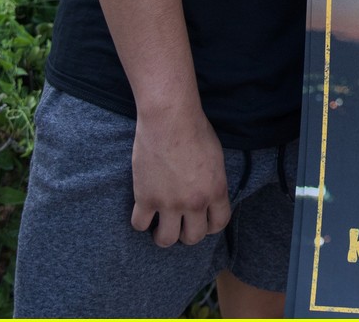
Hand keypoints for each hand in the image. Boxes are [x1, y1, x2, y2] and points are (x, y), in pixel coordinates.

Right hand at [131, 104, 230, 246]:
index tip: (202, 221)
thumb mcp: (216, 158)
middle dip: (187, 233)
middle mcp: (194, 202)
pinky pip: (140, 225)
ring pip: (166, 240)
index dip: (210, 226)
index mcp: (216, 190)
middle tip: (180, 224)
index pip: (219, 225)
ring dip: (164, 235)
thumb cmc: (196, 130)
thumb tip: (209, 197)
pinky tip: (144, 211)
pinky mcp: (145, 198)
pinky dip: (142, 221)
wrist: (170, 118)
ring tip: (161, 225)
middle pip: (193, 238)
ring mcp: (169, 203)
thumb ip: (213, 182)